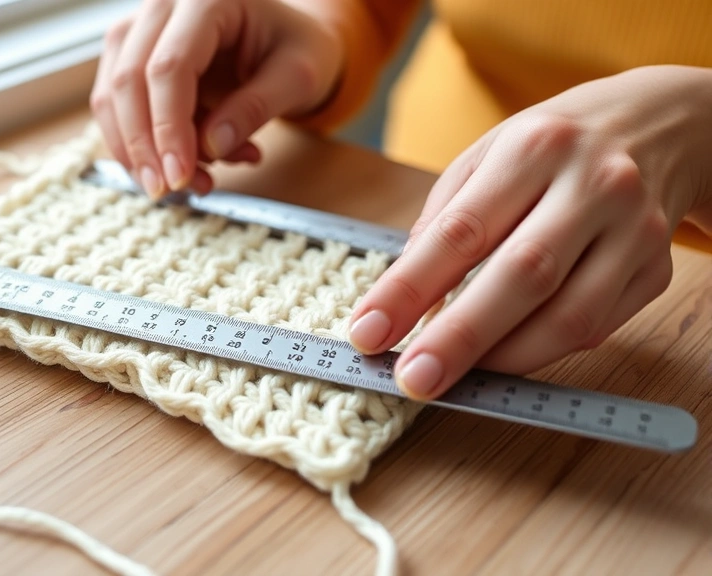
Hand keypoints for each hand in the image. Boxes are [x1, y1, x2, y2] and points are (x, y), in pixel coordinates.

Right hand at [90, 0, 343, 197]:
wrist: (286, 36)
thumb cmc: (296, 47)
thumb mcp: (297, 77)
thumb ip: (255, 108)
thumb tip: (211, 146)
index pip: (170, 67)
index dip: (169, 127)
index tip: (181, 175)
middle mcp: (163, 5)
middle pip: (129, 80)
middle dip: (144, 146)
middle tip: (170, 190)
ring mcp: (139, 28)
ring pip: (111, 94)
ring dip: (138, 150)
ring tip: (189, 182)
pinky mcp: (130, 55)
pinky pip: (117, 106)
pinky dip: (142, 145)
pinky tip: (184, 164)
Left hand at [349, 65, 711, 399]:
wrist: (662, 124)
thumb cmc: (553, 146)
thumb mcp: (488, 154)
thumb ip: (444, 218)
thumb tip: (406, 295)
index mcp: (534, 148)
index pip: (461, 231)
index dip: (409, 288)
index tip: (367, 331)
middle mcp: (593, 185)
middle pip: (522, 275)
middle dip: (459, 337)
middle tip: (412, 379)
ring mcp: (634, 230)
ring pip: (569, 314)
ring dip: (503, 357)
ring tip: (452, 378)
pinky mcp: (657, 270)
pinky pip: (595, 328)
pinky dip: (541, 351)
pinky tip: (503, 357)